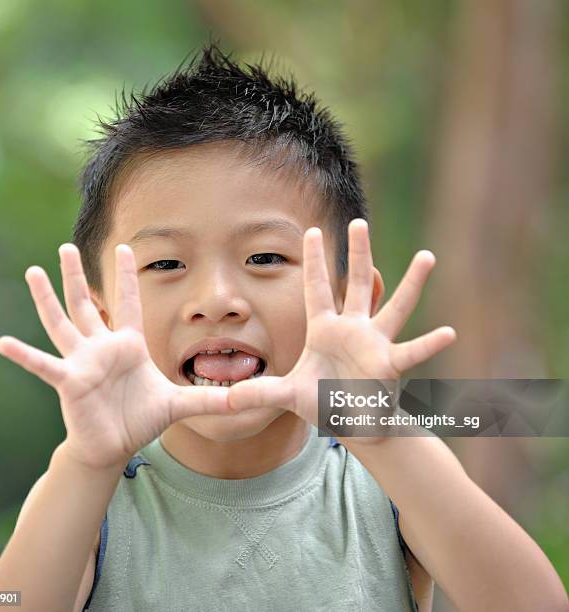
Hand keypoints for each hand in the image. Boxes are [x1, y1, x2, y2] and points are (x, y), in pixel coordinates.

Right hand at [0, 244, 236, 468]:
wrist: (115, 444)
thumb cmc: (141, 418)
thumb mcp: (178, 404)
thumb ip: (209, 401)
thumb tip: (244, 402)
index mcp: (129, 344)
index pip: (130, 302)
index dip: (128, 275)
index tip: (127, 246)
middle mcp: (103, 347)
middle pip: (88, 303)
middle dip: (78, 276)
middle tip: (67, 246)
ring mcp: (83, 362)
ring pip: (63, 323)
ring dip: (47, 299)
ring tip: (33, 272)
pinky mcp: (70, 382)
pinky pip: (44, 365)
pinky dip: (25, 356)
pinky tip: (3, 343)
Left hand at [227, 219, 456, 439]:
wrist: (352, 423)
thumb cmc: (323, 402)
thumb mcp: (288, 395)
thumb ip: (260, 393)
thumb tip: (225, 401)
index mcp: (324, 330)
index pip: (316, 288)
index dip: (313, 261)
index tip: (310, 229)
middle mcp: (352, 330)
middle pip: (357, 284)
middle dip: (358, 254)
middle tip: (360, 222)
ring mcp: (374, 345)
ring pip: (393, 308)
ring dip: (409, 284)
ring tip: (427, 256)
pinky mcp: (389, 366)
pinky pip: (411, 352)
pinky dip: (429, 344)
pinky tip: (448, 333)